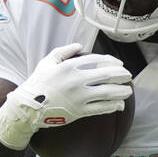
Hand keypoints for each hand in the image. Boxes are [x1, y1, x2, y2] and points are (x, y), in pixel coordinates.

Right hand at [0, 43, 131, 149]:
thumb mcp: (47, 62)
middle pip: (107, 75)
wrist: (28, 107)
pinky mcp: (79, 111)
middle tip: (128, 76)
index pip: (97, 60)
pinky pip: (101, 108)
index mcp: (69, 66)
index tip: (120, 64)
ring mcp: (79, 97)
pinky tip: (119, 104)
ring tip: (128, 91)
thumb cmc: (38, 83)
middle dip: (122, 75)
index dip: (112, 62)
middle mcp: (76, 81)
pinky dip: (113, 106)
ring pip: (107, 93)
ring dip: (121, 91)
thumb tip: (79, 45)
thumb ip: (64, 51)